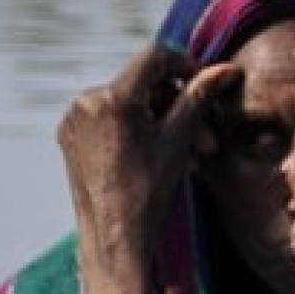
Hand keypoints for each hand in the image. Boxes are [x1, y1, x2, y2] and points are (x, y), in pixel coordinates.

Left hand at [58, 45, 239, 246]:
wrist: (113, 235)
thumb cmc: (148, 192)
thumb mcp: (179, 142)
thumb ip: (198, 99)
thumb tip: (225, 70)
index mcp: (113, 99)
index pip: (154, 57)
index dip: (185, 65)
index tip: (206, 83)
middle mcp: (86, 101)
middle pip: (143, 85)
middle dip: (178, 106)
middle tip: (206, 138)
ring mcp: (74, 118)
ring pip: (128, 103)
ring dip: (160, 121)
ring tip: (186, 154)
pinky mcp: (69, 134)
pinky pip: (109, 119)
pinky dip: (135, 129)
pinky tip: (157, 156)